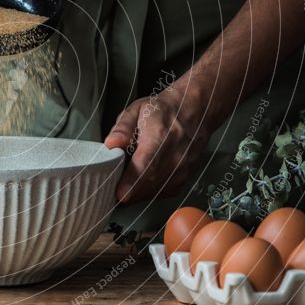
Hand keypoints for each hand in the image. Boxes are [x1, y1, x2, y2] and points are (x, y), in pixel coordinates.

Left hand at [104, 82, 212, 203]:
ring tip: (124, 179)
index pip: (146, 164)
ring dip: (135, 192)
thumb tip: (111, 144)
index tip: (119, 194)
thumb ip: (122, 127)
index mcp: (160, 136)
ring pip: (153, 192)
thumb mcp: (137, 110)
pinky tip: (141, 179)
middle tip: (109, 186)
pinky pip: (160, 194)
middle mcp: (175, 156)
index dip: (132, 181)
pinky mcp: (183, 180)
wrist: (195, 112)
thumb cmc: (164, 111)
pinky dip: (146, 191)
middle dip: (125, 190)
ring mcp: (182, 170)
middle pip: (148, 183)